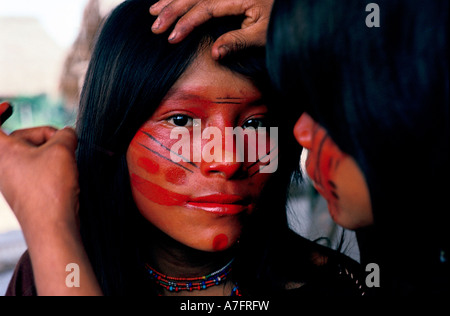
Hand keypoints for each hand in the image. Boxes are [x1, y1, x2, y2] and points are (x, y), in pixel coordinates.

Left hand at [0, 102, 101, 294]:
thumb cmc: (50, 187)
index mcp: (1, 151)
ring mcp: (13, 178)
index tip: (9, 106)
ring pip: (34, 153)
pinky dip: (53, 165)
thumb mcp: (62, 149)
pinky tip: (66, 173)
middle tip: (64, 143)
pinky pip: (38, 168)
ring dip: (53, 152)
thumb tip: (68, 134)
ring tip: (67, 162)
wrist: (52, 224)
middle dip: (46, 135)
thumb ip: (66, 133)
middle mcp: (3, 165)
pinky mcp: (25, 189)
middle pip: (23, 137)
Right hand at [150, 0, 273, 59]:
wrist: (293, 5)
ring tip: (153, 11)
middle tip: (155, 26)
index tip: (171, 37)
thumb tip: (214, 53)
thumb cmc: (279, 20)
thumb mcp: (263, 33)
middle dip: (171, 10)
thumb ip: (238, 41)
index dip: (186, 22)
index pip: (205, 8)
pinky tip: (169, 0)